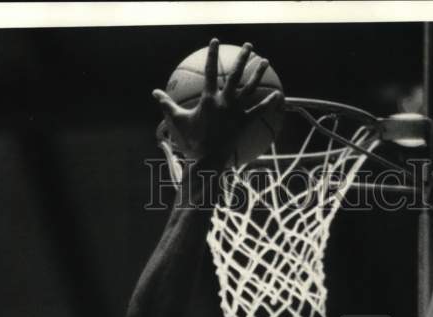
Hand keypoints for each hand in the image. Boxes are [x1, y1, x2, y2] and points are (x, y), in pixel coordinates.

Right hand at [152, 38, 283, 164]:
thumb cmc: (191, 141)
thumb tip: (154, 92)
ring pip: (250, 88)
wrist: (207, 160)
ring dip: (257, 73)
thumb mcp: (177, 121)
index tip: (214, 41)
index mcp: (208, 99)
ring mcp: (236, 112)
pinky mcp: (244, 123)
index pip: (210, 71)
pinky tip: (277, 95)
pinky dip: (268, 104)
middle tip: (248, 45)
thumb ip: (167, 105)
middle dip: (242, 58)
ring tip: (264, 61)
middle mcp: (224, 102)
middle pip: (235, 75)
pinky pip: (258, 111)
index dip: (212, 55)